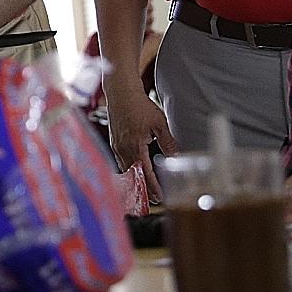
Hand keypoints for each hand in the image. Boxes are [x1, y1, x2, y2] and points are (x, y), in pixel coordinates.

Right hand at [105, 82, 176, 199]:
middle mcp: (123, 149)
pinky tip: (134, 170)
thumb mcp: (159, 124)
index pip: (145, 174)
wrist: (120, 92)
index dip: (152, 187)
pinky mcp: (114, 141)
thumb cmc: (139, 105)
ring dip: (135, 179)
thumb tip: (177, 157)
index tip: (159, 198)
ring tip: (145, 188)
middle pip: (134, 175)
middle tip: (153, 199)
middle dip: (143, 188)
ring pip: (126, 169)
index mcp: (135, 147)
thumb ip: (168, 143)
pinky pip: (121, 161)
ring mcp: (116, 146)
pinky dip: (128, 169)